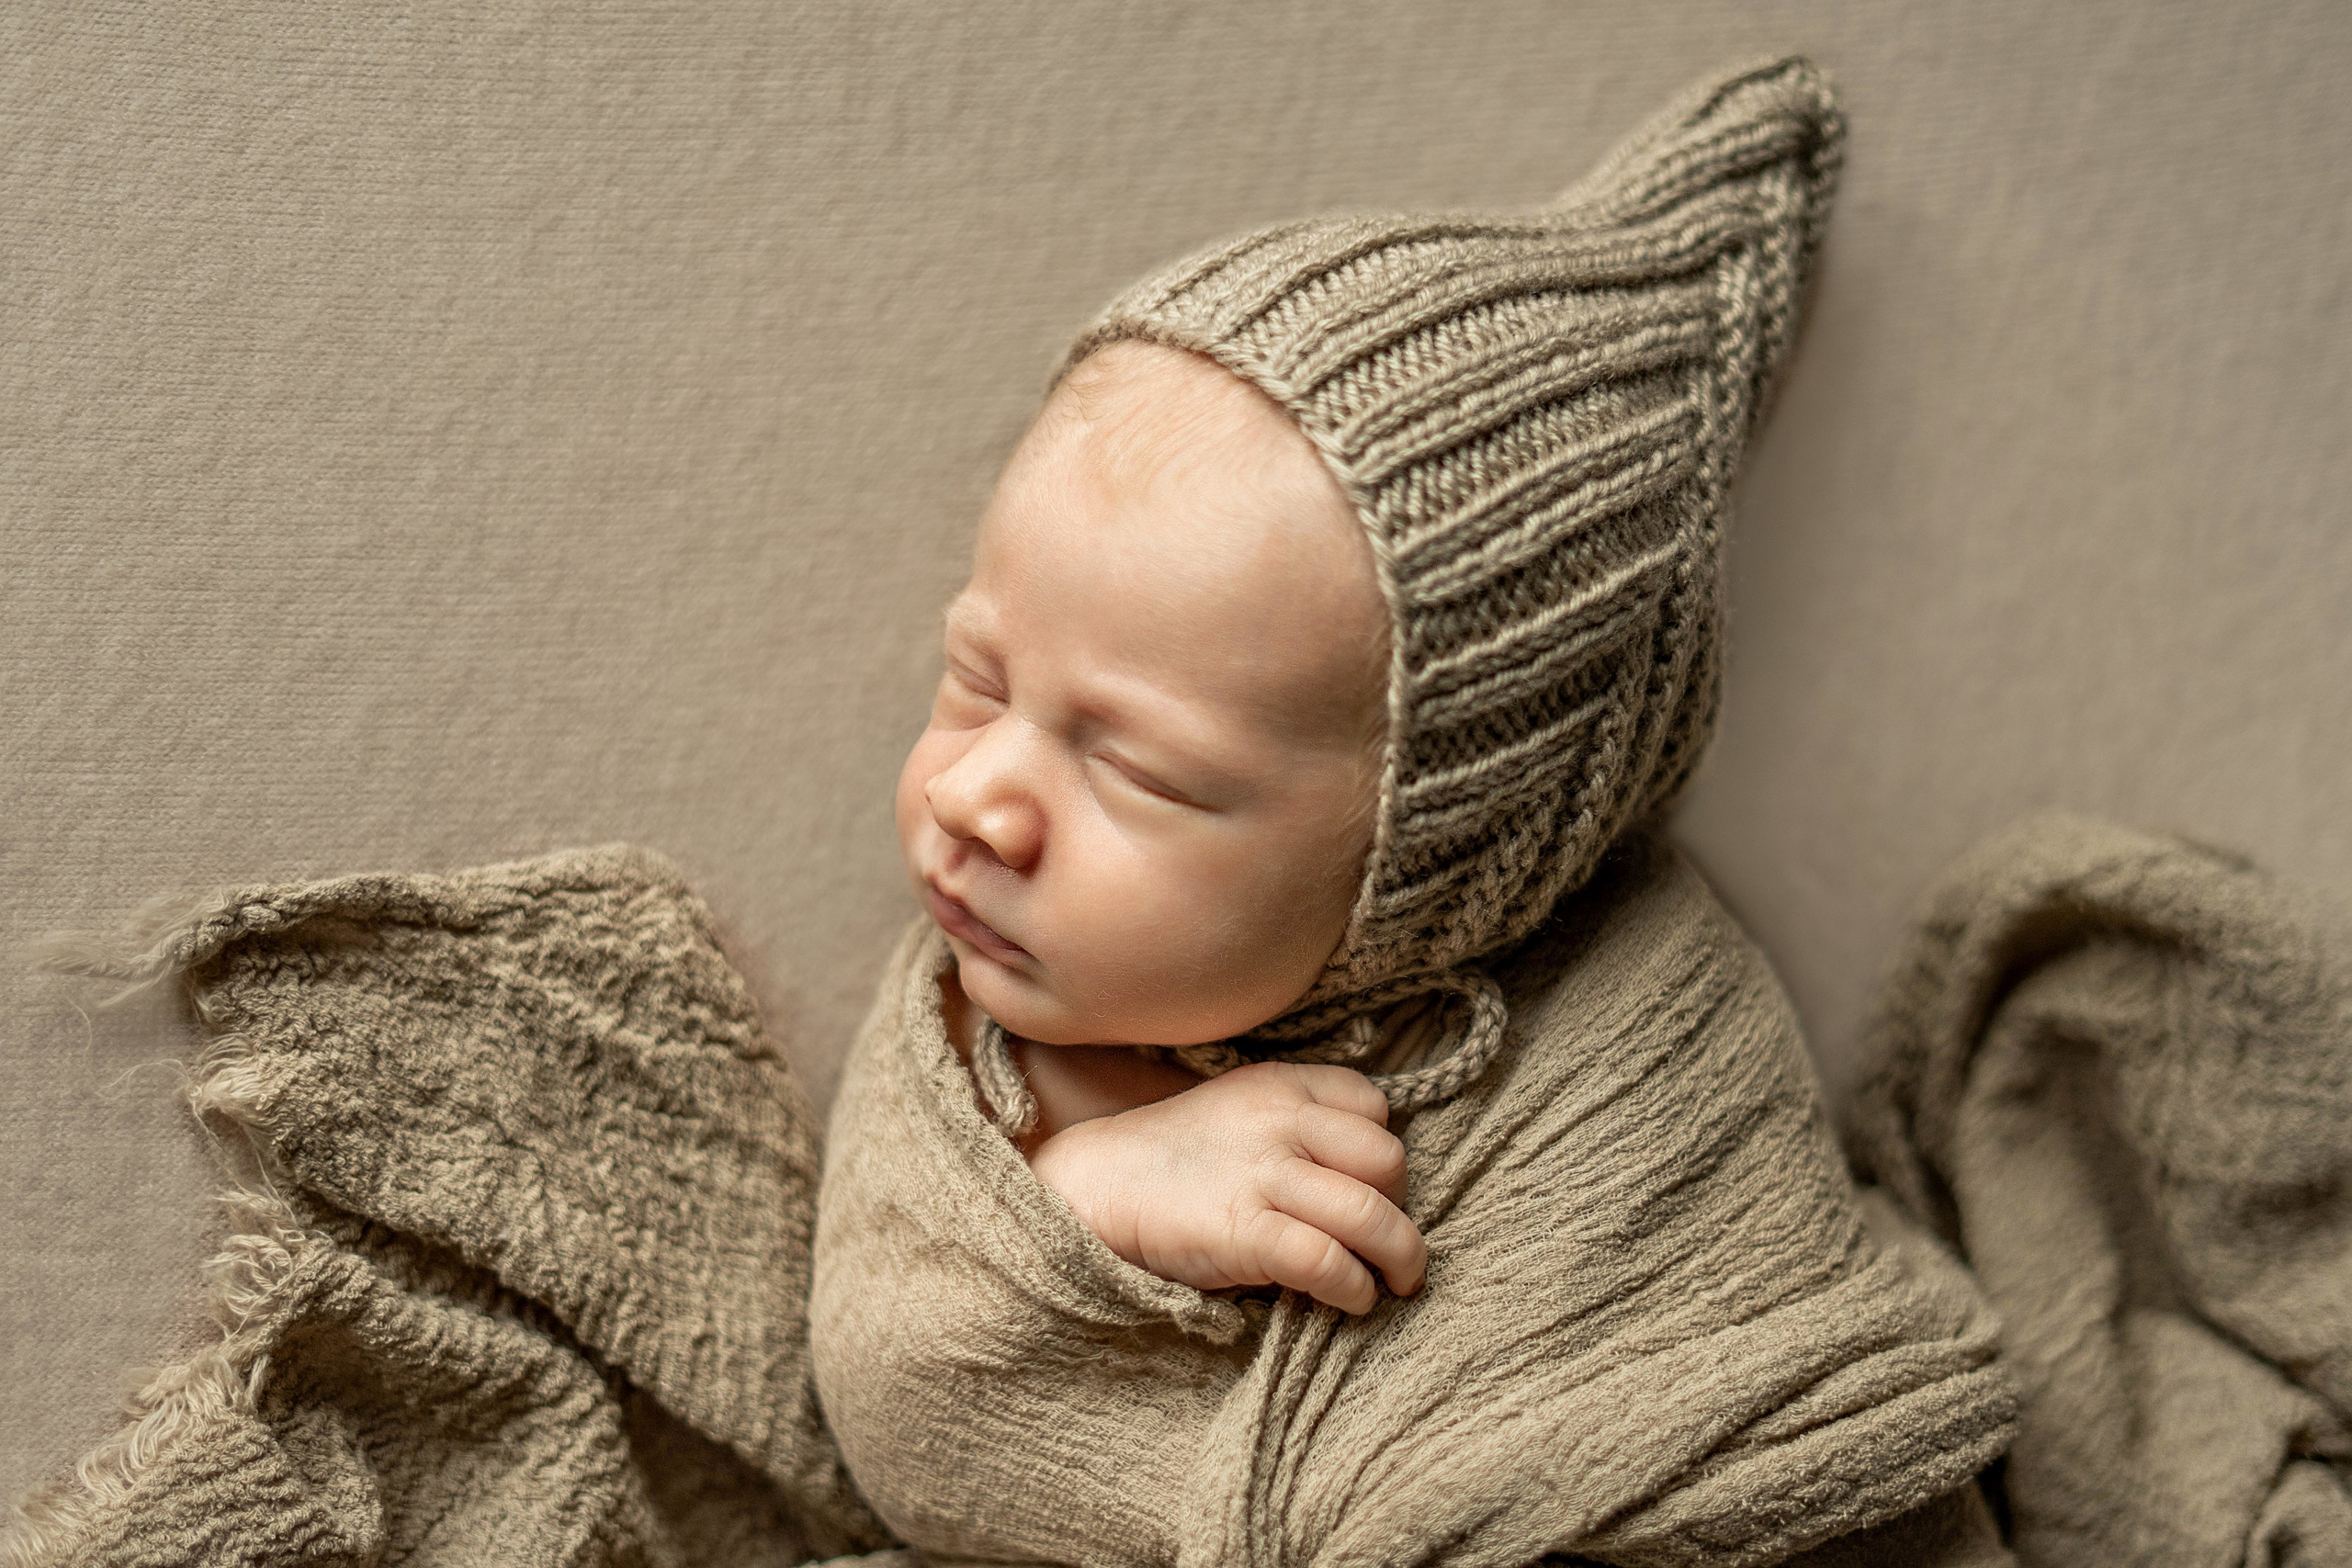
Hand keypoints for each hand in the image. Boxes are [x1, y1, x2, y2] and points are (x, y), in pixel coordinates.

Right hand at [1027, 1060, 1424, 1314]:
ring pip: (1371, 1214)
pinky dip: (1352, 1288)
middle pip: (1388, 1160)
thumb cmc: (1175, 1159)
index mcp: (1282, 1086)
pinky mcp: (1244, 1233)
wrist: (1095, 1184)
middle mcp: (1280, 1123)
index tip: (1367, 1190)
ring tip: (1395, 1284)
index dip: (1379, 1154)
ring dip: (1400, 1258)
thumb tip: (1367, 1184)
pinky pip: (1328, 1261)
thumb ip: (1300, 1127)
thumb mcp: (1241, 1111)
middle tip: (1383, 1241)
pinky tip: (1344, 1300)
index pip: (1373, 1106)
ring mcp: (1262, 1176)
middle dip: (1400, 1207)